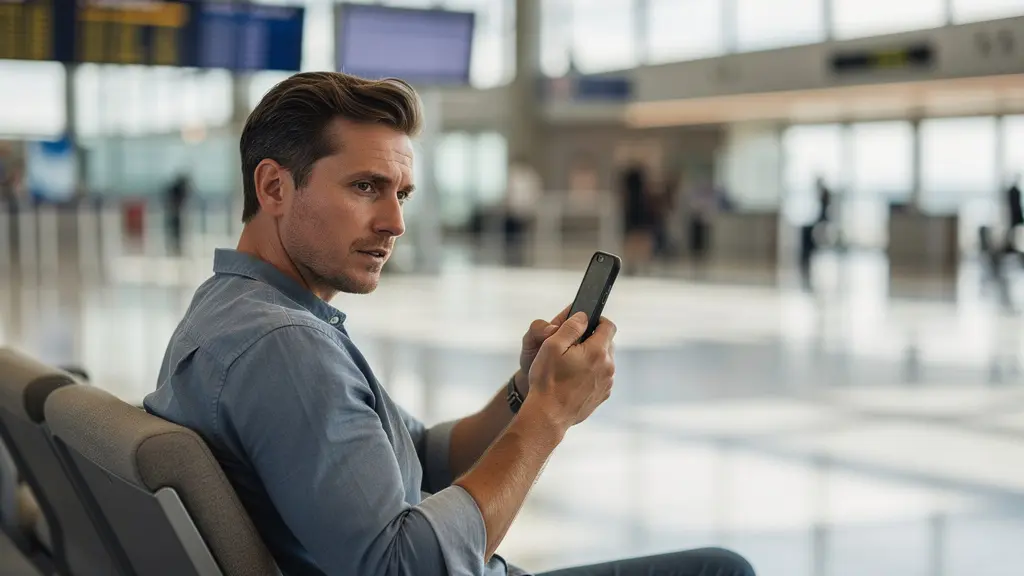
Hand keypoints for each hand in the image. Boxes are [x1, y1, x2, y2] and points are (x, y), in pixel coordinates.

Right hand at [522, 311, 616, 431]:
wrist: (548, 415)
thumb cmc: (548, 381)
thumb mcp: (552, 346)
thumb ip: (570, 327)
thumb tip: (583, 317)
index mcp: (597, 351)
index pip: (608, 326)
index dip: (597, 320)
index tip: (585, 323)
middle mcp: (608, 366)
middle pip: (607, 343)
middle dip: (592, 340)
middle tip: (572, 346)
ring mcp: (607, 382)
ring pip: (604, 360)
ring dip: (592, 357)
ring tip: (571, 364)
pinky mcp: (603, 394)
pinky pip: (601, 376)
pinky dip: (592, 373)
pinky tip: (574, 379)